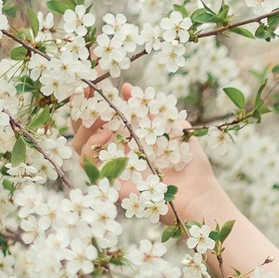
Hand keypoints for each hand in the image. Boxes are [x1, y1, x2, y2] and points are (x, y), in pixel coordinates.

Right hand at [71, 95, 231, 224]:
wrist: (198, 194)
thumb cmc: (189, 163)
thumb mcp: (172, 127)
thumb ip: (150, 109)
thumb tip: (127, 88)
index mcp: (127, 136)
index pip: (100, 116)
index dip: (91, 99)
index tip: (90, 83)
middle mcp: (115, 151)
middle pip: (83, 129)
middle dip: (80, 109)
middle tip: (87, 93)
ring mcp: (111, 167)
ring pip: (80, 146)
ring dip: (85, 128)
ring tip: (103, 118)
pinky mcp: (110, 183)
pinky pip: (88, 165)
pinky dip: (91, 147)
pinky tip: (106, 135)